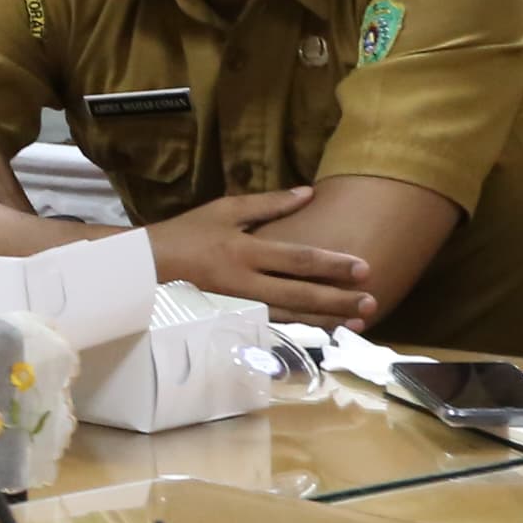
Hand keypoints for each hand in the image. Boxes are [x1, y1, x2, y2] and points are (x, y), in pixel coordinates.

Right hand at [148, 188, 380, 326]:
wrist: (150, 265)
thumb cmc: (189, 232)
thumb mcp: (225, 210)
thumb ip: (268, 204)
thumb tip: (308, 193)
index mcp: (244, 252)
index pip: (298, 259)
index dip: (332, 265)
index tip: (364, 268)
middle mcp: (245, 283)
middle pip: (300, 294)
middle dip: (338, 300)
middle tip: (371, 303)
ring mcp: (241, 304)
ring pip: (291, 315)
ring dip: (326, 320)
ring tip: (358, 323)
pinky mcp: (237, 316)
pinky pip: (276, 323)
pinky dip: (303, 327)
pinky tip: (325, 329)